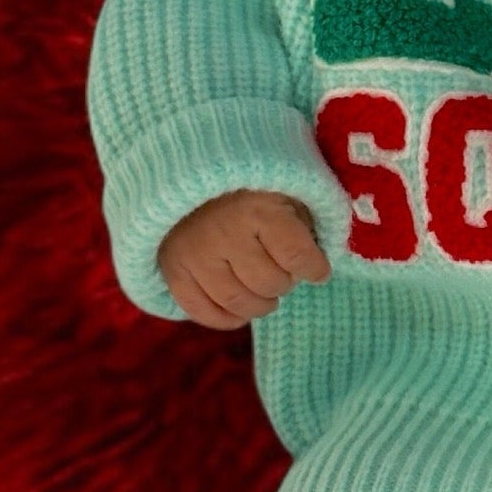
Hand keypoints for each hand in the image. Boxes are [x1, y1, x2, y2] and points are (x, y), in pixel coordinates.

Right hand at [158, 189, 330, 329]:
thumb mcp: (285, 192)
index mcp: (258, 210)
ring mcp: (195, 255)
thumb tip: (316, 267)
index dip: (315, 269)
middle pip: (269, 284)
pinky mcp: (173, 270)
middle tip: (284, 274)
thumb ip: (305, 225)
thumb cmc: (250, 186)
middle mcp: (224, 234)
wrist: (190, 173)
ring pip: (237, 302)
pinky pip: (201, 311)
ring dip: (260, 304)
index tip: (319, 270)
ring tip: (265, 293)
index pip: (297, 256)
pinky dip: (226, 318)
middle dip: (285, 284)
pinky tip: (240, 311)